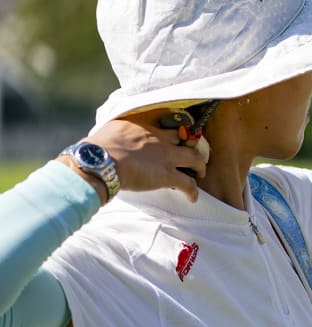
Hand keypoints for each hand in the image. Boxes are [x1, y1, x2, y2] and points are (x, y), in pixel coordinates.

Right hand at [63, 116, 208, 203]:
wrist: (99, 161)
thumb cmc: (97, 148)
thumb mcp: (109, 130)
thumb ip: (118, 132)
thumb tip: (111, 138)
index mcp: (146, 128)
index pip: (166, 128)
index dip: (173, 135)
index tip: (174, 139)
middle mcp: (161, 140)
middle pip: (185, 140)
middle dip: (190, 147)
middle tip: (191, 156)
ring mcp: (166, 157)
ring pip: (194, 159)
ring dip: (199, 167)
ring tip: (199, 173)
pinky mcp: (167, 175)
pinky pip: (188, 184)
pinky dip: (193, 191)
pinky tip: (193, 198)